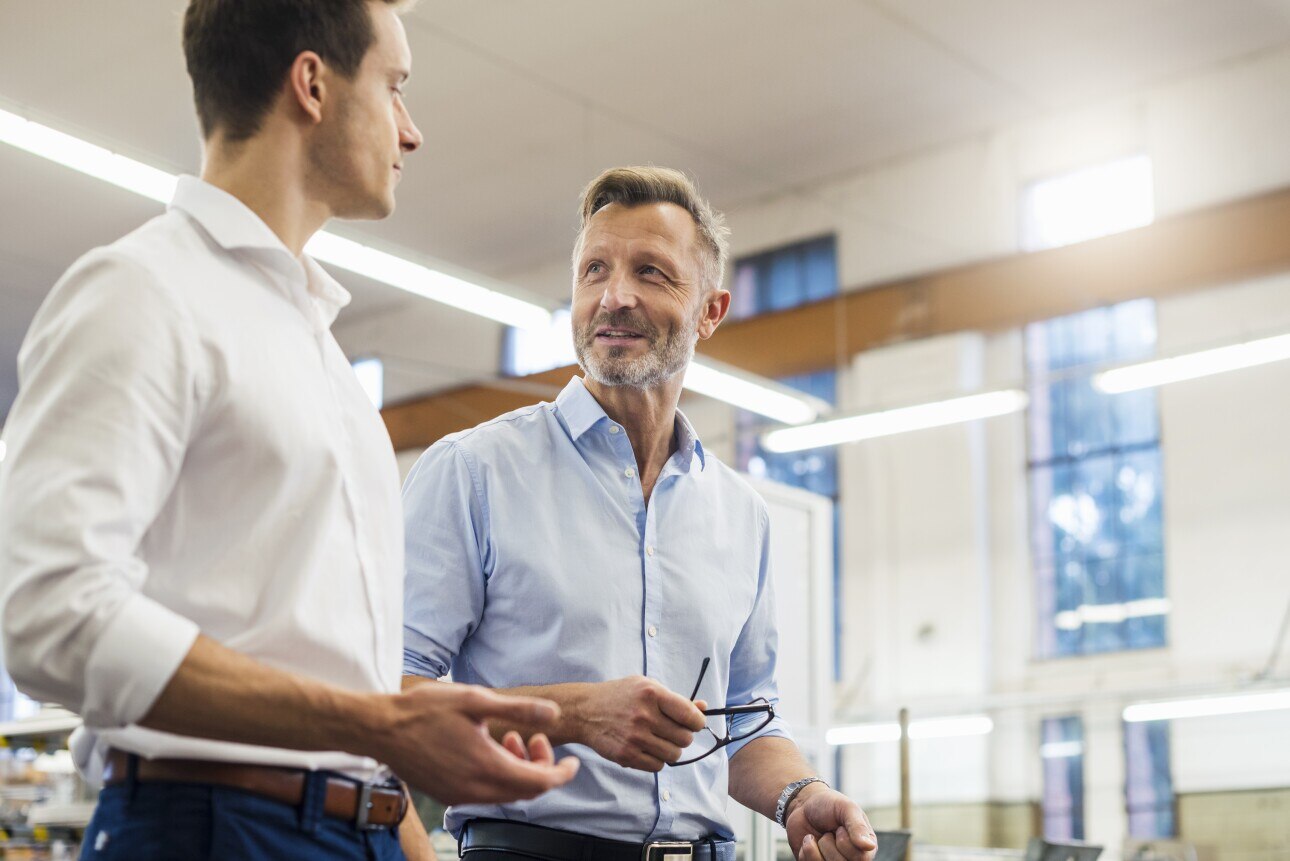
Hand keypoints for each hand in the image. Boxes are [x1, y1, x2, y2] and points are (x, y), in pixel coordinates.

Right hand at [372, 682, 579, 804]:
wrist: (380, 728)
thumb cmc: (424, 710)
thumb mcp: (476, 701)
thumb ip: (519, 710)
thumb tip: (554, 715)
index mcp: (486, 767)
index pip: (539, 783)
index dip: (561, 774)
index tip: (572, 761)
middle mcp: (475, 789)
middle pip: (525, 792)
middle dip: (540, 767)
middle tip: (536, 738)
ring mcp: (459, 795)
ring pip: (505, 794)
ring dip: (518, 770)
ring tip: (510, 738)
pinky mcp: (446, 794)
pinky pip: (485, 793)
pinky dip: (498, 776)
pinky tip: (488, 748)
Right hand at [571, 676, 707, 770]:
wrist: (585, 711)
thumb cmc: (620, 696)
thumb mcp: (646, 687)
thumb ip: (675, 699)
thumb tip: (703, 708)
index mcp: (652, 693)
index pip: (690, 715)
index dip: (697, 722)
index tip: (693, 722)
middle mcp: (644, 715)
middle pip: (685, 738)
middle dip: (683, 736)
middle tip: (671, 730)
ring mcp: (635, 737)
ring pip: (674, 755)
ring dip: (671, 749)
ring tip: (659, 739)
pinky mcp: (626, 755)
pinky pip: (658, 766)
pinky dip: (657, 760)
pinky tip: (647, 748)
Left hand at [786, 784, 876, 860]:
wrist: (804, 805)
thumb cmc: (829, 805)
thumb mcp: (847, 808)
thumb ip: (858, 827)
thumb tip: (869, 846)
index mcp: (864, 848)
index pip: (861, 859)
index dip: (844, 842)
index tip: (839, 828)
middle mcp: (850, 859)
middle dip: (828, 844)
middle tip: (828, 832)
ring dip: (816, 847)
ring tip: (818, 836)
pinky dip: (805, 850)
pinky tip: (809, 841)